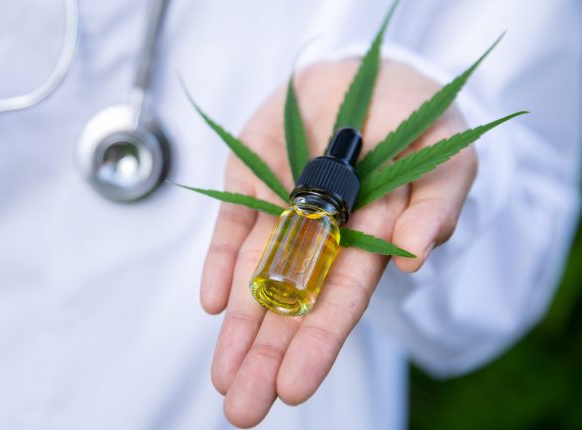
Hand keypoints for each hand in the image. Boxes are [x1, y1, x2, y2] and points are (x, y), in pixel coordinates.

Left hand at [200, 60, 476, 427]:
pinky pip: (231, 230)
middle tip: (244, 409)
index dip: (318, 342)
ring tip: (224, 378)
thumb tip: (414, 254)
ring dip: (239, 328)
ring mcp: (280, 213)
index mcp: (368, 239)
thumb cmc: (412, 118)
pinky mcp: (249, 185)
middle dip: (268, 356)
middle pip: (291, 304)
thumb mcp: (443, 156)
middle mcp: (320, 237)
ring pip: (256, 278)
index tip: (295, 388)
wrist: (363, 72)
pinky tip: (214, 304)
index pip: (339, 300)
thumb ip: (434, 205)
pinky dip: (221, 264)